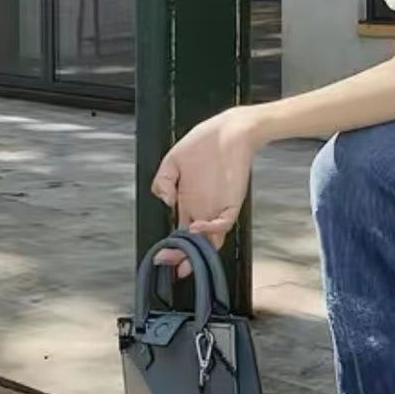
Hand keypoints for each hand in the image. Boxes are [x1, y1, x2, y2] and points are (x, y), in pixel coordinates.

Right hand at [150, 107, 257, 275]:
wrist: (230, 130)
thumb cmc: (204, 142)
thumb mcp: (173, 160)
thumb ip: (163, 181)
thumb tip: (166, 201)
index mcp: (188, 201)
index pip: (181, 233)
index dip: (174, 248)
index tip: (161, 257)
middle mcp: (203, 208)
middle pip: (195, 242)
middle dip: (182, 257)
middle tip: (171, 264)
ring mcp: (218, 206)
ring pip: (210, 238)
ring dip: (197, 248)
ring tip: (184, 252)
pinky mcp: (233, 201)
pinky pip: (225, 222)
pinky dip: (212, 229)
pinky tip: (198, 227)